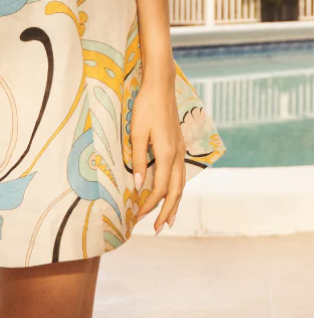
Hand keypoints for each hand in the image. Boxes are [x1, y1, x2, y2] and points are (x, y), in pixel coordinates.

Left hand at [128, 72, 186, 232]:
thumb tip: (138, 185)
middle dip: (167, 211)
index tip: (139, 216)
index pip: (161, 187)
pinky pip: (179, 174)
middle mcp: (177, 155)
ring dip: (174, 204)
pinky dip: (176, 189)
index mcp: (167, 153)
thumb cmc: (145, 108)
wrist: (161, 88)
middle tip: (159, 229)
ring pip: (181, 184)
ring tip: (168, 220)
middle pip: (176, 191)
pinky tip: (171, 195)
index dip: (151, 204)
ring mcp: (180, 151)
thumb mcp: (136, 133)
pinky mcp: (178, 147)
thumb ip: (137, 160)